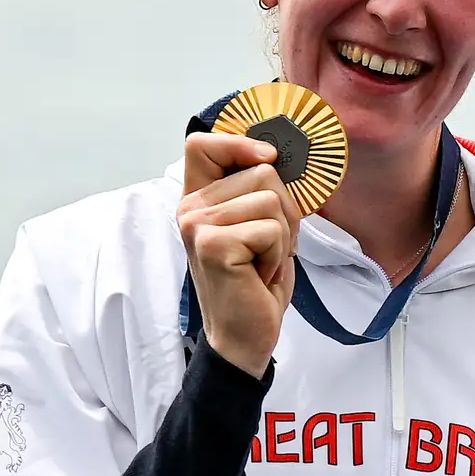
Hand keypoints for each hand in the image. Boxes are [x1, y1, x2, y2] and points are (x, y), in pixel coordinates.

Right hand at [176, 130, 297, 379]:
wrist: (246, 333)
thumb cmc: (255, 281)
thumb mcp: (259, 227)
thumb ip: (257, 192)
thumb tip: (274, 156)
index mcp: (198, 199)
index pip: (202, 144)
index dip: (240, 143)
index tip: (267, 158)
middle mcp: (190, 208)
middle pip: (260, 172)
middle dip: (284, 211)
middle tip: (268, 247)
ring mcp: (197, 225)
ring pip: (271, 200)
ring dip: (283, 236)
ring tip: (262, 260)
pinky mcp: (213, 245)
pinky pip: (271, 229)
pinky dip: (278, 254)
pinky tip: (259, 273)